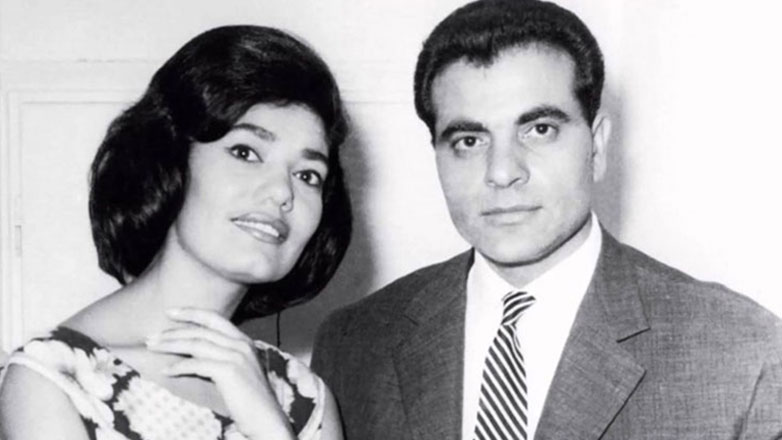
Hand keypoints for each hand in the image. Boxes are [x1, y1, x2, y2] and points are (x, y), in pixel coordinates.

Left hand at [145, 308, 294, 439]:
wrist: (267, 419)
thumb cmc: (249, 400)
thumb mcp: (237, 371)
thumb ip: (221, 358)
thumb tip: (191, 353)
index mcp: (244, 341)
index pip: (215, 318)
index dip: (191, 313)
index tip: (170, 312)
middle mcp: (241, 344)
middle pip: (200, 331)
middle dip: (172, 332)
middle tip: (150, 336)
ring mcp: (236, 356)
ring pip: (196, 344)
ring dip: (170, 345)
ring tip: (152, 348)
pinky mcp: (229, 371)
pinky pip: (196, 364)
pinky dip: (178, 367)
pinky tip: (166, 371)